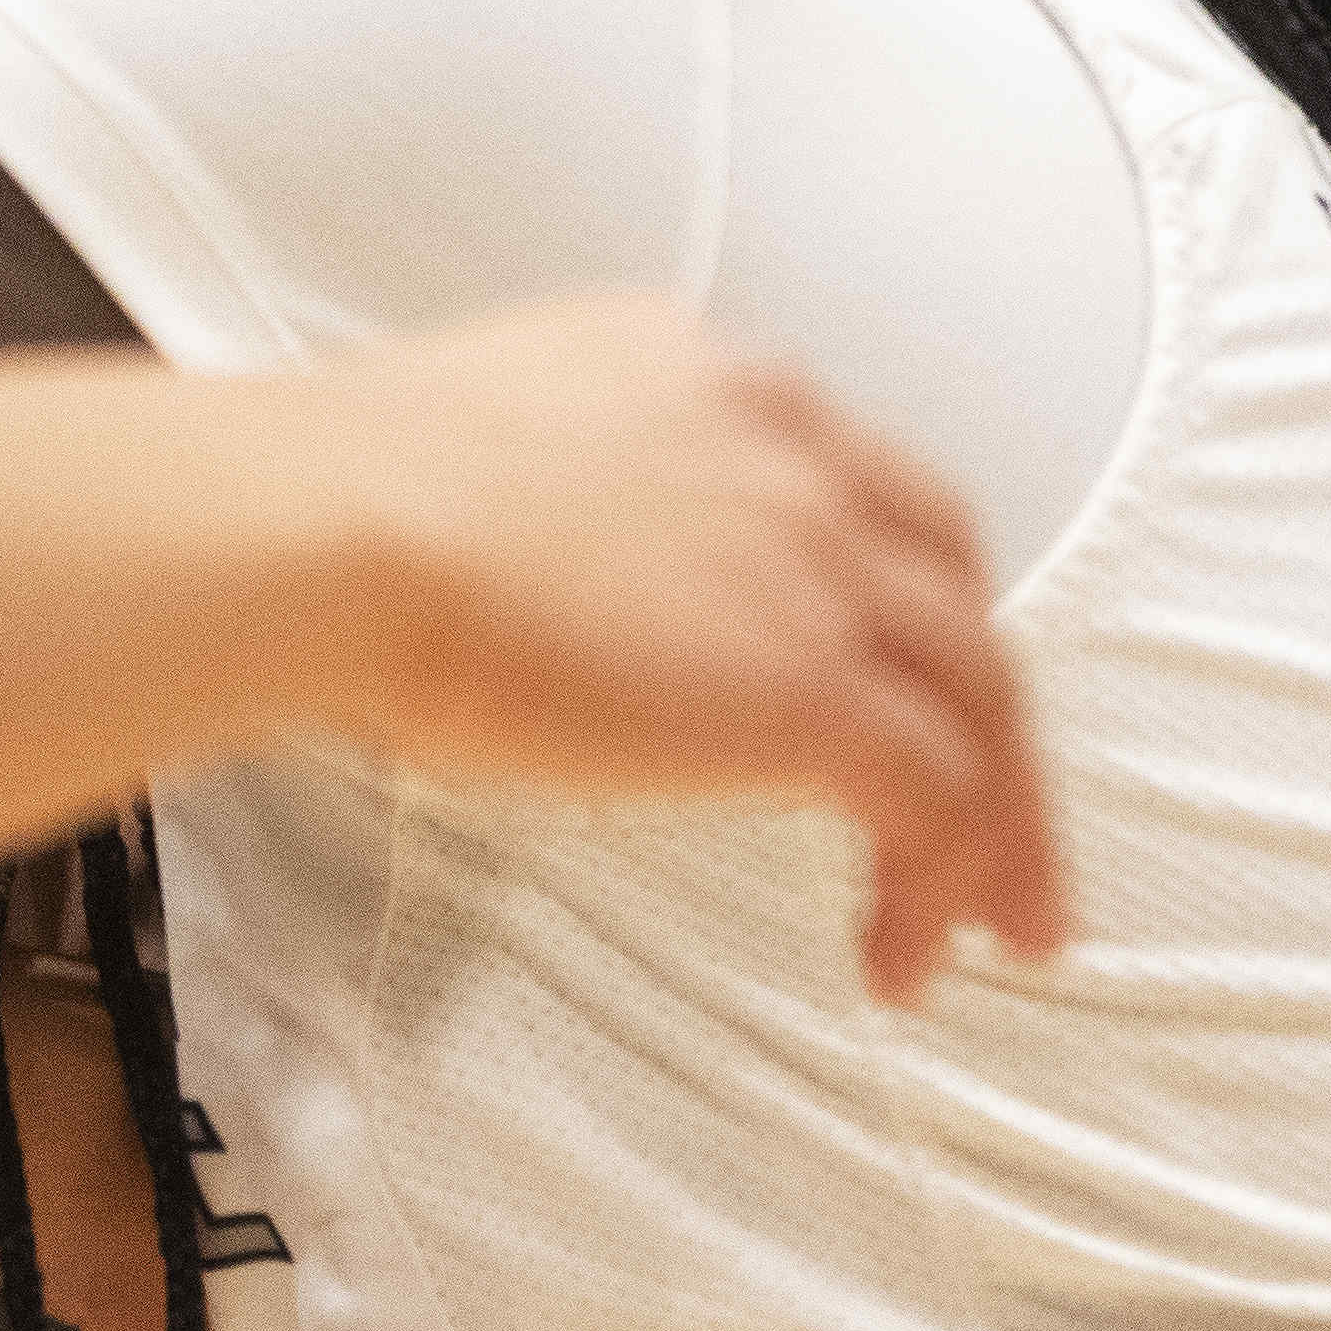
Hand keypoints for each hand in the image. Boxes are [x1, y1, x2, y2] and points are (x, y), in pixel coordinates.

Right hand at [299, 297, 1066, 999]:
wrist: (331, 531)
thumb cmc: (345, 500)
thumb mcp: (497, 449)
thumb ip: (581, 505)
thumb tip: (559, 596)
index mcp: (706, 380)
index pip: (856, 490)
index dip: (893, 597)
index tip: (887, 669)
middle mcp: (788, 450)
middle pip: (952, 592)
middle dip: (985, 714)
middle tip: (994, 811)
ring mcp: (816, 566)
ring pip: (979, 702)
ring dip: (999, 821)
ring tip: (991, 919)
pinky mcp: (818, 685)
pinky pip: (939, 800)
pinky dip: (943, 885)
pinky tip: (902, 951)